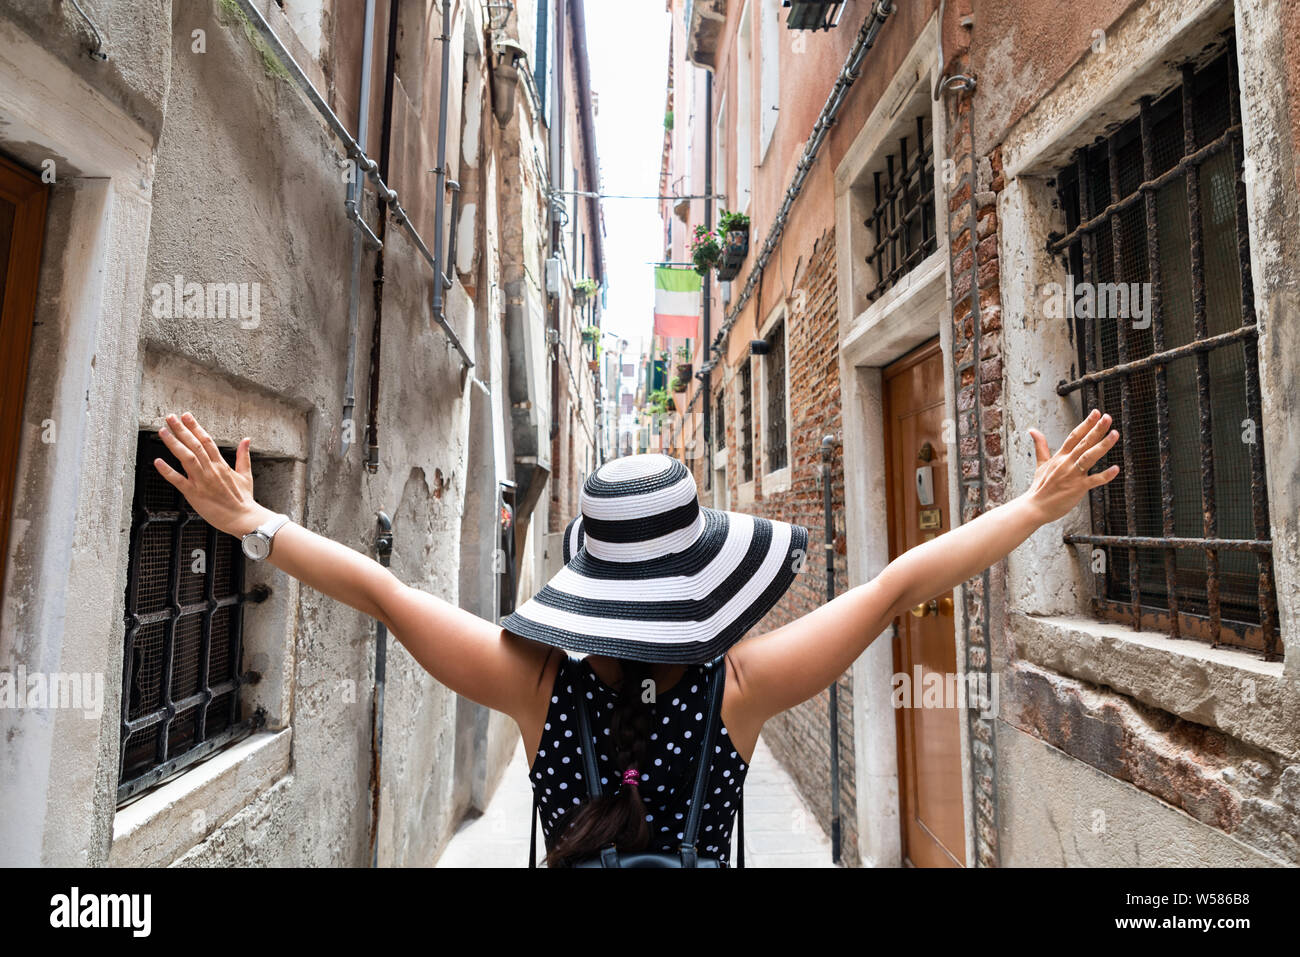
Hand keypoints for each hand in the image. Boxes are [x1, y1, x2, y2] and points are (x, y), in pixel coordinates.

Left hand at [153, 412, 271, 536]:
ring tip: (163, 431)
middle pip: (195, 445)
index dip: (195, 427)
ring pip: (186, 458)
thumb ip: (243, 456)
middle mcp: (211, 470)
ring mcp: (202, 481)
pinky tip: (158, 462)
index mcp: (221, 464)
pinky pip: (179, 481)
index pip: (207, 440)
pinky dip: (168, 471)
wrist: (243, 518)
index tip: (186, 416)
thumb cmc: (244, 499)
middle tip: (170, 417)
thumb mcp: (246, 474)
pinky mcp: (195, 494)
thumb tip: (246, 439)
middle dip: (181, 430)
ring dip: (174, 443)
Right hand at [1023, 409, 1120, 523]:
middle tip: (1108, 417)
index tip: (1096, 413)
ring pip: (1089, 456)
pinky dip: (1105, 475)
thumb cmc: (1039, 487)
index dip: (1086, 424)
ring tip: (1115, 434)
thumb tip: (1032, 430)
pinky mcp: (1078, 488)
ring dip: (1103, 445)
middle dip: (1097, 429)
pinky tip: (1116, 468)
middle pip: (1084, 442)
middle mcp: (1067, 463)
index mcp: (1060, 456)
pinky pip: (1094, 480)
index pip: (1075, 436)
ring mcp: (1072, 475)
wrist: (1035, 506)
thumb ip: (1040, 445)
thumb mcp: (1040, 463)